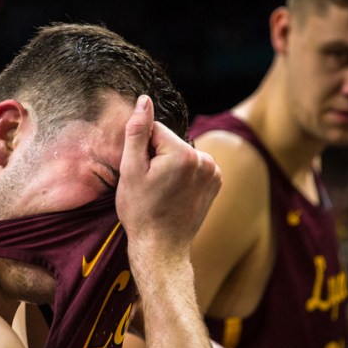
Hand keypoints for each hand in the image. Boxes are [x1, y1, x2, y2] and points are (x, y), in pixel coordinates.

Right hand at [116, 95, 220, 264]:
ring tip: (162, 192)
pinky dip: (183, 175)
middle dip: (157, 157)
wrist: (161, 248)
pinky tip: (175, 195)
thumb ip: (137, 132)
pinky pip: (194, 167)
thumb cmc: (141, 212)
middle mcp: (205, 159)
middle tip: (150, 186)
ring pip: (182, 154)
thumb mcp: (131, 170)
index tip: (142, 175)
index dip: (142, 150)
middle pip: (170, 142)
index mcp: (183, 154)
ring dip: (170, 166)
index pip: (155, 131)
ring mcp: (214, 172)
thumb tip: (144, 100)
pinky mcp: (217, 182)